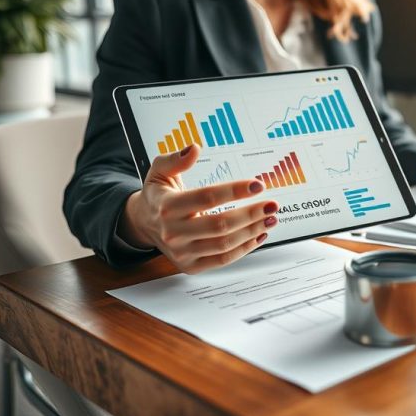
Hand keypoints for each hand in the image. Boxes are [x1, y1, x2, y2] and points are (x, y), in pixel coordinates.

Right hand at [120, 144, 278, 273]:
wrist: (144, 224)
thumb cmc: (158, 195)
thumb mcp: (159, 171)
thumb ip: (176, 159)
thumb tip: (194, 149)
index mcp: (167, 205)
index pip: (207, 197)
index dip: (235, 191)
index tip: (257, 185)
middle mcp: (174, 231)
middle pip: (220, 224)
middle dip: (251, 214)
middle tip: (271, 205)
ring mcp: (182, 251)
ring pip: (224, 244)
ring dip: (252, 231)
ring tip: (271, 219)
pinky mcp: (190, 266)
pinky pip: (222, 260)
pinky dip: (245, 249)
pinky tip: (258, 235)